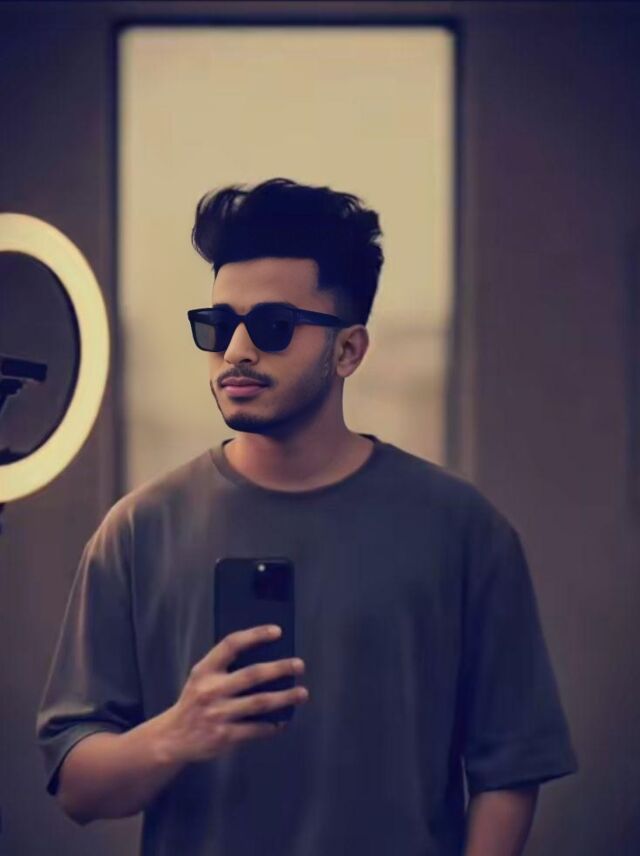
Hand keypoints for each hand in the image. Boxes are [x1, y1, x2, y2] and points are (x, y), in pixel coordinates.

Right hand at [159, 625, 307, 764]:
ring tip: (302, 693)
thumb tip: (267, 657)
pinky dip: (273, 725)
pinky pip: (256, 729)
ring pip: (260, 703)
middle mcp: (211, 690)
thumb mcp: (201, 677)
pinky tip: (284, 720)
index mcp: (205, 670)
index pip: (231, 644)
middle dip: (279, 668)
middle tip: (299, 665)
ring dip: (285, 697)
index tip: (277, 631)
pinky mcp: (225, 736)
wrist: (172, 738)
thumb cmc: (195, 701)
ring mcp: (219, 714)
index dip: (255, 635)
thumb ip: (224, 667)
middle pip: (252, 674)